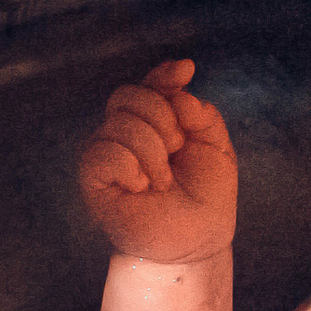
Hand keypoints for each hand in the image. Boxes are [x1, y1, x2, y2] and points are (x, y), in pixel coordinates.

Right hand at [79, 59, 237, 265]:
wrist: (198, 240)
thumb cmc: (206, 196)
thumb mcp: (216, 147)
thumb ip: (201, 113)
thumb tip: (182, 88)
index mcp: (153, 121)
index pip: (148, 84)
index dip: (164, 74)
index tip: (186, 70)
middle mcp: (124, 132)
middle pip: (129, 95)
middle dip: (163, 118)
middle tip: (178, 150)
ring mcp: (106, 154)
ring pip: (120, 124)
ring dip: (153, 153)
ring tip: (163, 181)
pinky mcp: (93, 179)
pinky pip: (103, 152)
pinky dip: (130, 167)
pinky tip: (141, 187)